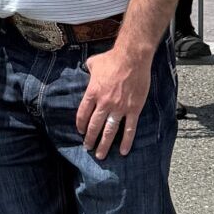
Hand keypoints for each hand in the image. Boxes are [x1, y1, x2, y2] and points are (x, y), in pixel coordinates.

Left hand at [76, 42, 152, 159]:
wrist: (132, 58)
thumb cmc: (112, 59)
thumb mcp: (93, 63)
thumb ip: (88, 70)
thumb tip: (86, 70)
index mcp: (93, 93)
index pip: (83, 114)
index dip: (81, 125)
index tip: (80, 132)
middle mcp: (104, 103)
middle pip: (94, 125)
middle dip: (90, 139)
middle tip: (87, 148)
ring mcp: (119, 108)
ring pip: (110, 131)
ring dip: (104, 144)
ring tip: (100, 155)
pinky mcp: (133, 109)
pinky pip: (129, 129)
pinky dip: (126, 141)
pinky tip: (123, 151)